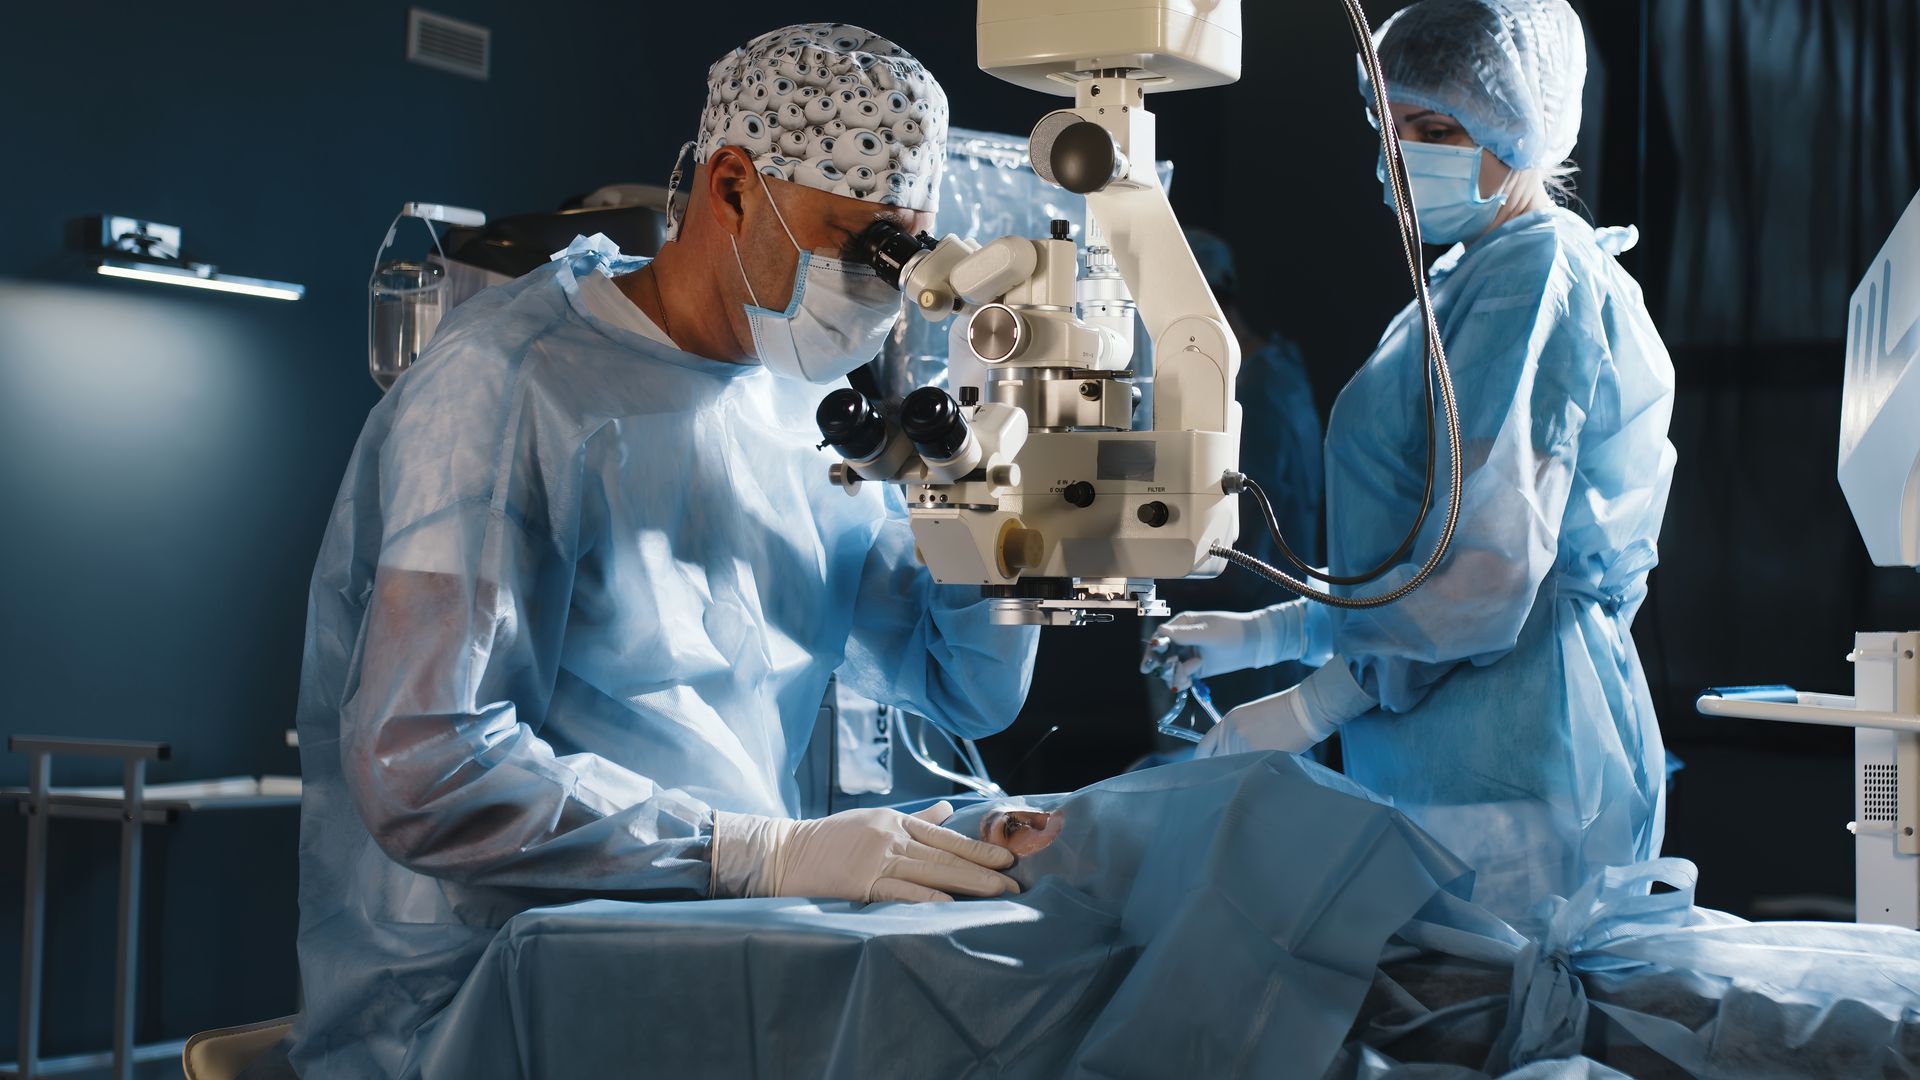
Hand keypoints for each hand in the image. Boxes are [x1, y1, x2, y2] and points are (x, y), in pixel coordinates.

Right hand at [714, 801, 1019, 902]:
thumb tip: (947, 812)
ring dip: (969, 882)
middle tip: (1015, 879)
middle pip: (947, 853)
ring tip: (998, 893)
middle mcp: (891, 836)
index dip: (979, 846)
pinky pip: (900, 890)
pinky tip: (951, 905)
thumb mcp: (873, 820)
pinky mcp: (861, 881)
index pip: (946, 835)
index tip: (1008, 857)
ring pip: (933, 871)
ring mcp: (877, 858)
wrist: (783, 852)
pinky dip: (926, 897)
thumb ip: (913, 820)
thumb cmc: (828, 840)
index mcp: (895, 821)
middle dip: (984, 867)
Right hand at [1141, 603, 1308, 690]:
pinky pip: (1181, 678)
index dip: (1153, 649)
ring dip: (1176, 674)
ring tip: (1193, 672)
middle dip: (1162, 665)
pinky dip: (1182, 681)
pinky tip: (1191, 680)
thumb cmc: (1232, 630)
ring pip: (1170, 669)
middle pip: (1161, 655)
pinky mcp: (1196, 669)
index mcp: (1181, 625)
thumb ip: (1185, 634)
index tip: (1150, 661)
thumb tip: (1160, 631)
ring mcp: (1188, 655)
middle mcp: (1181, 640)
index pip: (1160, 637)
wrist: (1253, 644)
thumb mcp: (1208, 631)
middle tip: (1165, 670)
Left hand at [1194, 662, 1377, 758]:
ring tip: (1257, 773)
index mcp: (1227, 722)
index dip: (1203, 763)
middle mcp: (1230, 734)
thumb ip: (1234, 736)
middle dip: (1223, 773)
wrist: (1305, 708)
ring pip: (1234, 771)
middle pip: (1217, 763)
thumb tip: (1227, 758)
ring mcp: (1243, 745)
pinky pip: (1250, 773)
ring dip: (1241, 776)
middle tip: (1232, 781)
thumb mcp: (1250, 717)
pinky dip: (1256, 776)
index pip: (1203, 749)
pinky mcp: (1258, 755)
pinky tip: (1267, 772)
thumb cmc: (1282, 712)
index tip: (1205, 774)